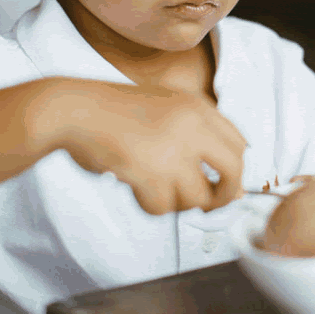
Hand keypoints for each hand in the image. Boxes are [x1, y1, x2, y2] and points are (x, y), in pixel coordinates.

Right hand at [42, 78, 247, 214]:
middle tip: (207, 203)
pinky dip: (150, 205)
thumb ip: (200, 141)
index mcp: (197, 106)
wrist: (75, 109)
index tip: (222, 183)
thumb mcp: (166, 109)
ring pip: (196, 197)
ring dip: (176, 202)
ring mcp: (171, 148)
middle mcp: (191, 125)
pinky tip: (136, 188)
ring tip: (154, 186)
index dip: (235, 170)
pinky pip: (164, 207)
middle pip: (233, 170)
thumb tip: (235, 191)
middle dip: (223, 195)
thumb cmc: (116, 113)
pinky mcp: (149, 171)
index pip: (239, 143)